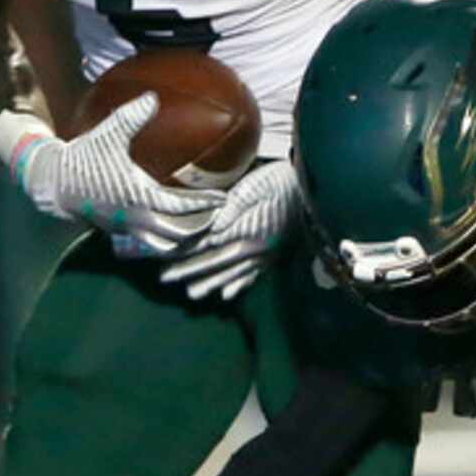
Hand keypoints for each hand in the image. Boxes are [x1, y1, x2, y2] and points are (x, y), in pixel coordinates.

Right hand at [0, 92, 218, 253]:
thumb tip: (153, 97)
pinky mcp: (122, 232)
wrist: (55, 183)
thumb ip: (132, 116)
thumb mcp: (108, 133)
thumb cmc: (85, 157)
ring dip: (185, 239)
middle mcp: (135, 217)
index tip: (223, 197)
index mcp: (138, 195)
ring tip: (203, 226)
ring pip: (166, 245)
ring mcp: (128, 228)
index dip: (204, 204)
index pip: (180, 207)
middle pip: (180, 234)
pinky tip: (178, 231)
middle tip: (220, 215)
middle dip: (202, 227)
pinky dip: (168, 242)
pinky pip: (152, 244)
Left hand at [163, 158, 304, 301]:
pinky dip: (240, 285)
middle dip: (190, 272)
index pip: (207, 248)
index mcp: (246, 233)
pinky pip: (254, 275)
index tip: (165, 264)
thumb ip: (232, 210)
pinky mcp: (274, 254)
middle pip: (216, 264)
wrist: (310, 185)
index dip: (185, 256)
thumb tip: (212, 231)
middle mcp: (254, 250)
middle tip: (166, 280)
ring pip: (232, 274)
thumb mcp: (253, 188)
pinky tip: (229, 294)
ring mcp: (265, 255)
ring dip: (211, 284)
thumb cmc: (279, 180)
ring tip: (193, 294)